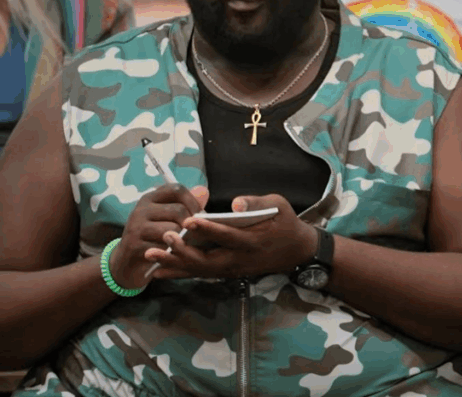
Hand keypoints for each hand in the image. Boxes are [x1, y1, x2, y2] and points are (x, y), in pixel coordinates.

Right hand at [108, 184, 208, 288]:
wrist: (128, 264)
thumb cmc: (153, 238)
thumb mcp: (168, 219)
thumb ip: (186, 206)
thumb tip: (203, 191)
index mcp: (150, 199)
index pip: (176, 189)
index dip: (193, 202)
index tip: (200, 216)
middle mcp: (141, 209)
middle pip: (178, 210)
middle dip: (192, 225)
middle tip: (198, 236)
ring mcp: (135, 227)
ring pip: (172, 229)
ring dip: (183, 241)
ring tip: (186, 247)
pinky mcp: (134, 245)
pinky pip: (163, 247)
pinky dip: (173, 253)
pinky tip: (173, 256)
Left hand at [144, 194, 318, 280]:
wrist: (296, 250)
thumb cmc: (285, 222)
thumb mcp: (279, 205)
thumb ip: (257, 203)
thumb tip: (236, 204)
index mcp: (254, 240)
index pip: (228, 236)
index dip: (208, 230)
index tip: (189, 221)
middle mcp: (240, 259)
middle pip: (207, 260)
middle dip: (183, 252)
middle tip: (162, 240)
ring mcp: (233, 269)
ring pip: (200, 270)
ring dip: (175, 264)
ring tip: (150, 256)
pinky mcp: (227, 273)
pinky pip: (201, 274)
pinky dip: (180, 272)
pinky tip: (160, 270)